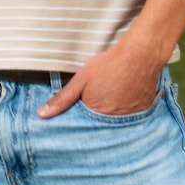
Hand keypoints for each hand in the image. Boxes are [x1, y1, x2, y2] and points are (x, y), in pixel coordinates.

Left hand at [37, 40, 162, 119]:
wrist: (140, 56)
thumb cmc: (109, 65)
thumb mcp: (81, 80)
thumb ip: (62, 99)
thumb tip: (42, 114)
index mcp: (95, 115)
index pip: (83, 128)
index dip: (81, 121)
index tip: (80, 114)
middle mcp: (113, 122)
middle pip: (100, 127)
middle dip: (96, 119)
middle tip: (99, 102)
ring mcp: (129, 119)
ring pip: (115, 124)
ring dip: (111, 117)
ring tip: (112, 100)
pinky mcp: (142, 114)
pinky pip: (131, 119)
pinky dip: (126, 113)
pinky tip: (124, 100)